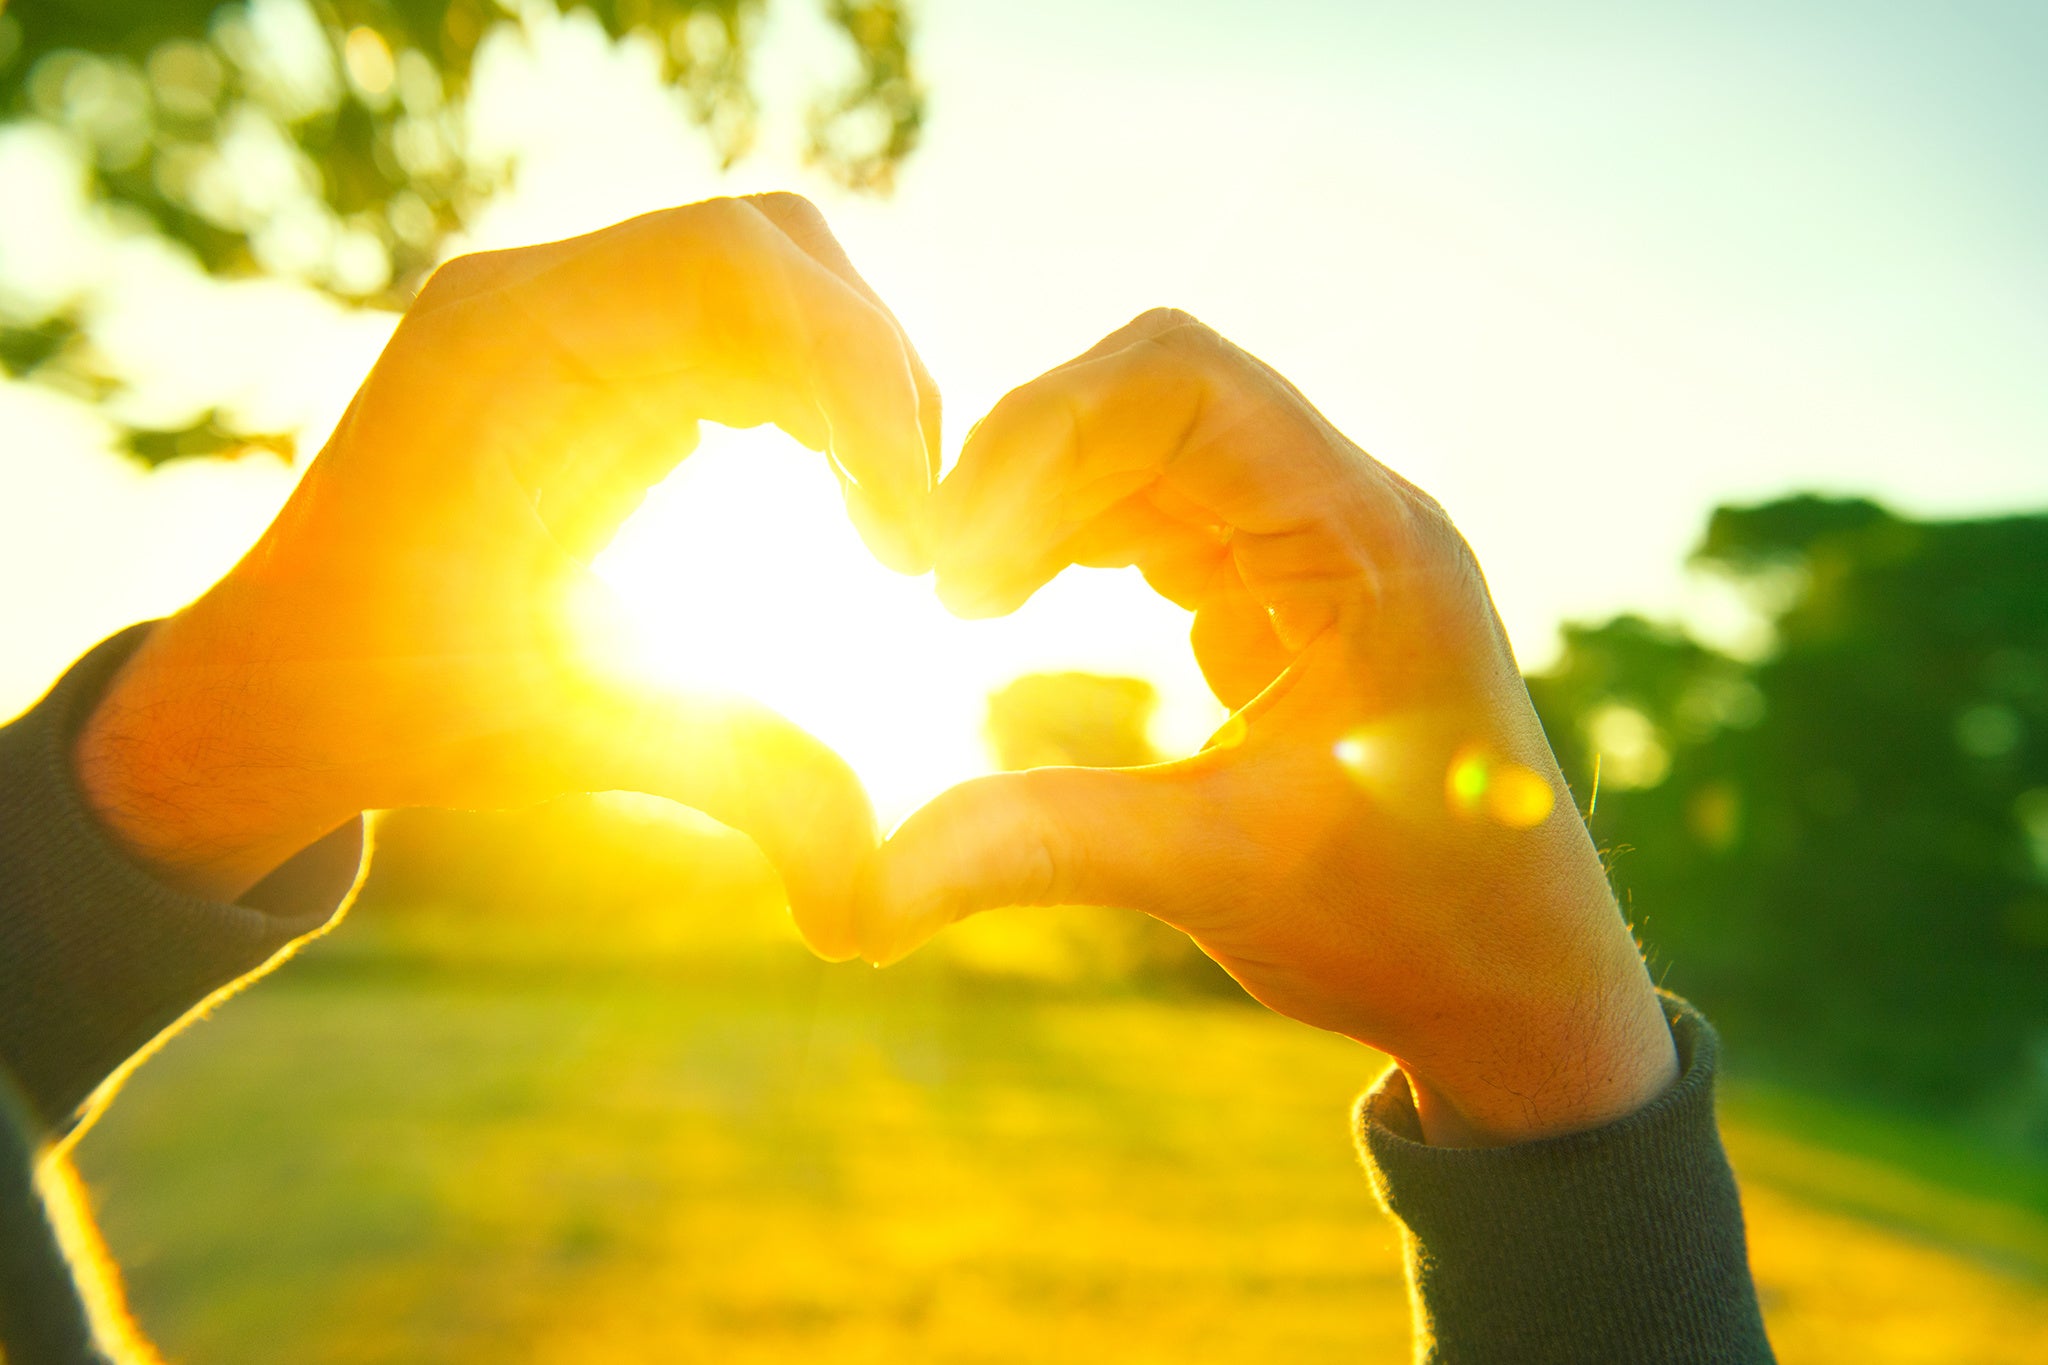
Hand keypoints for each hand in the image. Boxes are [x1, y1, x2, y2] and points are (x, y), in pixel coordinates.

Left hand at [74, 194, 938, 958]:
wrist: (279, 687)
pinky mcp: (594, 351)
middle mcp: (528, 297)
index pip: (732, 270)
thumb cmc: (390, 711)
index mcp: (500, 349)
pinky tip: (845, 500)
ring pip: (772, 275)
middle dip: (876, 376)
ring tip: (894, 523)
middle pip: (769, 248)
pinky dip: (820, 396)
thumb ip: (731, 791)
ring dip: (860, 385)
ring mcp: (561, 312)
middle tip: (918, 530)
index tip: (908, 533)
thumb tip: (866, 916)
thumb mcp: (567, 742)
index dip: (860, 376)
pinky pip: (742, 324)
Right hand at [863, 309, 1676, 1143]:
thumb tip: (857, 894)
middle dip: (1027, 462)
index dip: (1040, 444)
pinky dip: (1079, 535)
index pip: (1185, 386)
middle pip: (1159, 386)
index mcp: (1371, 546)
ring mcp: (1327, 543)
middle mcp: (1356, 513)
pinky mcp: (1295, 587)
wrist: (1522, 985)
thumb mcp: (1221, 878)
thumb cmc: (1413, 930)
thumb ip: (1043, 847)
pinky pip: (1169, 507)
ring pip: (1153, 440)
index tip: (956, 573)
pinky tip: (1021, 604)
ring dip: (1045, 497)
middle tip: (939, 583)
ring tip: (966, 602)